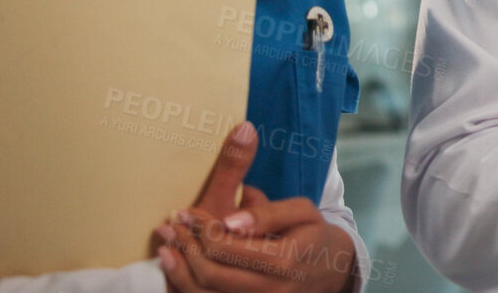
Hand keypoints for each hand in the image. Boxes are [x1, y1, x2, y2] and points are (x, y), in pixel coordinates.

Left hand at [157, 190, 357, 292]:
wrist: (331, 270)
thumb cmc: (313, 235)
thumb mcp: (303, 212)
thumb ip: (269, 213)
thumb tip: (230, 220)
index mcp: (283, 260)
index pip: (227, 247)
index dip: (201, 229)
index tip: (187, 211)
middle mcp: (270, 290)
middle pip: (210, 274)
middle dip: (185, 247)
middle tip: (170, 225)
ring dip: (178, 270)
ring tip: (165, 246)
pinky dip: (186, 288)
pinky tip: (176, 269)